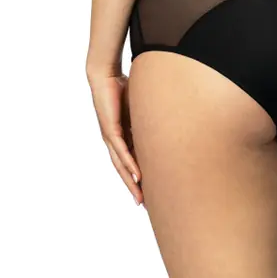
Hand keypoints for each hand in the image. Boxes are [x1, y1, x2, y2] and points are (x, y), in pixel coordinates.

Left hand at [87, 72, 142, 206]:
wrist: (105, 73)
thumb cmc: (123, 85)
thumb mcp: (141, 106)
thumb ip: (151, 115)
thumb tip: (171, 117)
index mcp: (121, 135)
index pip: (130, 160)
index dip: (138, 176)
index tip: (148, 190)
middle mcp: (114, 139)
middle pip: (124, 168)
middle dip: (133, 187)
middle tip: (143, 204)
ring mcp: (110, 136)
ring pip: (121, 164)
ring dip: (131, 182)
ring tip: (140, 197)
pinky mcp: (110, 129)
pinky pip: (120, 150)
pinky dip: (129, 164)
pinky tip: (136, 175)